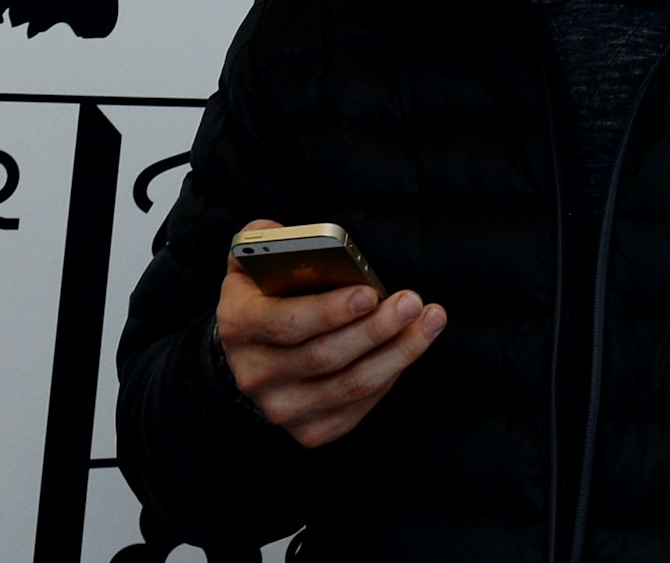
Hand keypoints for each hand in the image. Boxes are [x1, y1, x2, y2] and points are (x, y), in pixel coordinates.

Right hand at [218, 248, 444, 447]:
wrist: (252, 351)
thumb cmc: (265, 294)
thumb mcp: (254, 260)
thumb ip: (271, 241)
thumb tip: (305, 239)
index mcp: (240, 325)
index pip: (285, 323)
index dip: (329, 311)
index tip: (370, 293)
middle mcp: (255, 373)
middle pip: (324, 357)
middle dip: (375, 329)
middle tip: (411, 302)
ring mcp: (281, 409)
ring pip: (349, 386)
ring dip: (397, 353)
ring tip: (429, 320)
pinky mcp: (309, 431)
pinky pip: (358, 407)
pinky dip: (390, 376)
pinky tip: (410, 347)